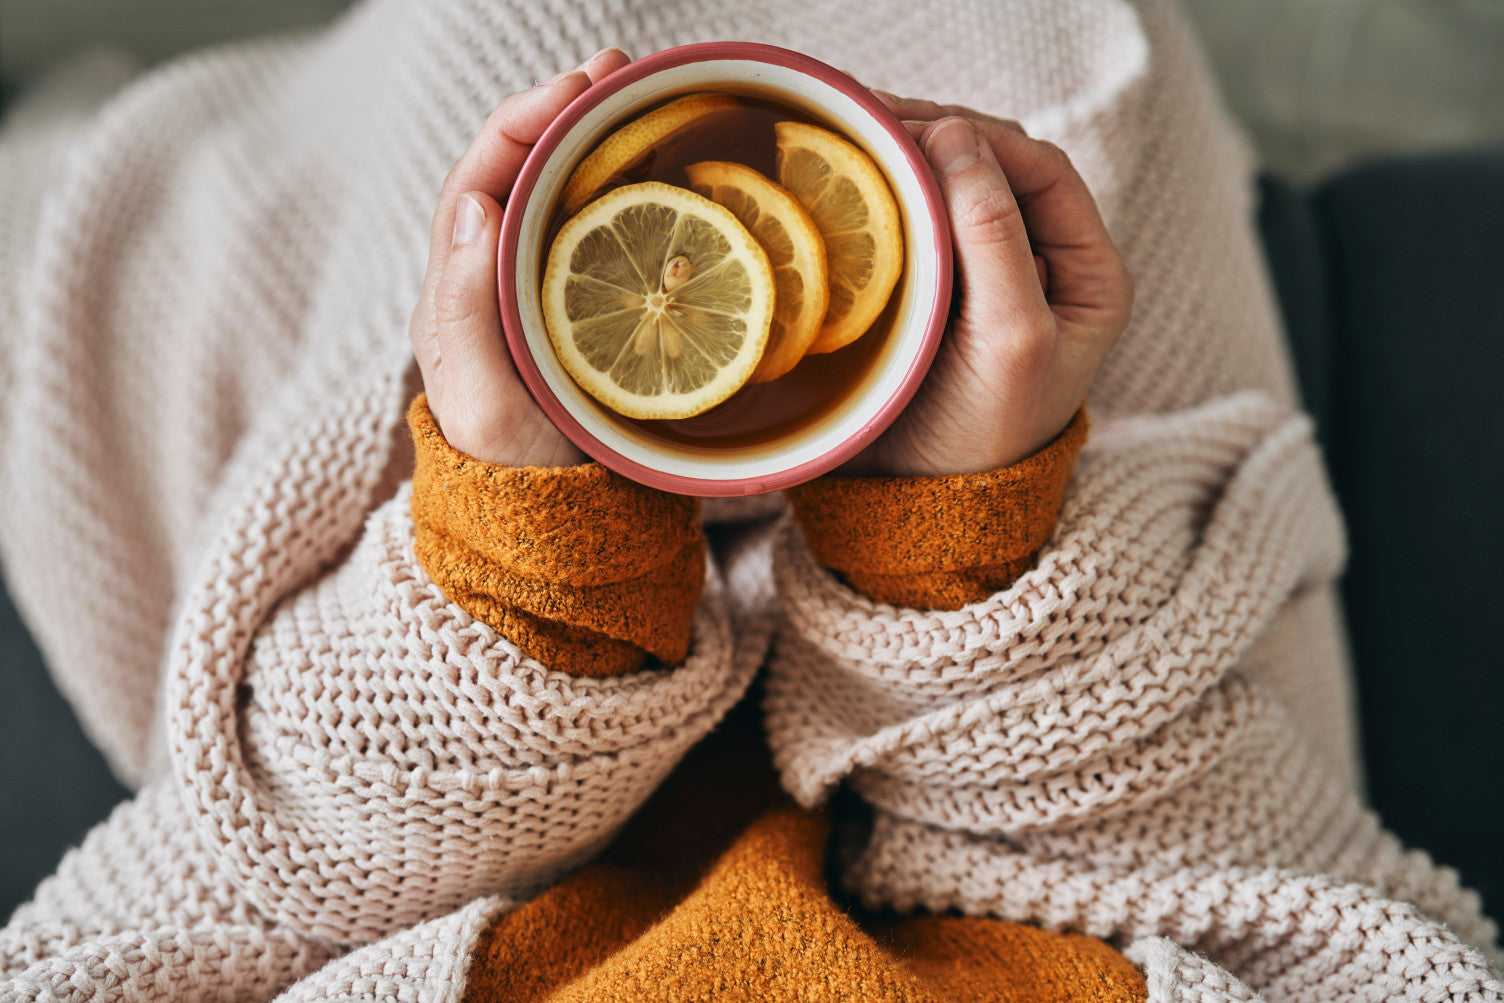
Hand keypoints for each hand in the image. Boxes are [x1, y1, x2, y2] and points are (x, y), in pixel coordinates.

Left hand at [407, 47, 630, 466]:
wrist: (563, 534)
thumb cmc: (519, 479)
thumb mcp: (486, 407)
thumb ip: (467, 315)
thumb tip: (474, 207)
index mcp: (457, 294)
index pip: (480, 181)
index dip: (522, 124)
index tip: (575, 90)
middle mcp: (494, 281)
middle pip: (520, 172)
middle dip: (564, 111)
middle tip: (620, 71)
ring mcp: (543, 294)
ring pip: (561, 196)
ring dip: (598, 139)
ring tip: (644, 95)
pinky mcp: (588, 311)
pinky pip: (601, 234)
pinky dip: (630, 189)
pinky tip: (666, 168)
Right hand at [846, 94, 1132, 476]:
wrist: (922, 507)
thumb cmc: (982, 437)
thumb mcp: (1009, 339)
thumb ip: (994, 240)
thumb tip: (957, 138)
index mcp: (1087, 274)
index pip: (1043, 173)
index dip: (985, 139)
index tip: (918, 128)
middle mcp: (1044, 266)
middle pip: (996, 170)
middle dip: (940, 136)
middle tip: (870, 120)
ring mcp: (986, 278)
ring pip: (953, 191)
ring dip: (909, 161)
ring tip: (854, 139)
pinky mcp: (937, 293)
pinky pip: (917, 225)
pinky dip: (889, 198)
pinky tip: (851, 184)